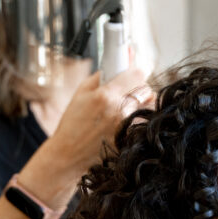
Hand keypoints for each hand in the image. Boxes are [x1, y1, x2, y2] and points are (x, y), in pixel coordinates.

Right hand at [24, 67, 151, 205]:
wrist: (68, 155)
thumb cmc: (72, 125)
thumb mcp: (80, 94)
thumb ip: (100, 77)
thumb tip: (117, 63)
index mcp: (105, 95)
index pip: (137, 74)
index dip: (136, 73)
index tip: (132, 75)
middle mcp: (119, 110)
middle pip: (146, 89)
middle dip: (139, 88)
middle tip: (128, 92)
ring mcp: (127, 126)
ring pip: (148, 106)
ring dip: (141, 104)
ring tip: (126, 108)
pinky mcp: (130, 138)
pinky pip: (144, 122)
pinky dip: (138, 119)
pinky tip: (124, 122)